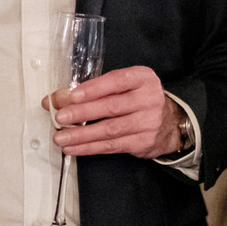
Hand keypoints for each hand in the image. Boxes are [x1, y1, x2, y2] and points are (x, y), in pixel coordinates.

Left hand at [45, 65, 179, 158]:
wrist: (168, 122)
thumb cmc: (138, 99)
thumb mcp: (123, 86)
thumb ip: (94, 89)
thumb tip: (57, 98)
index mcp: (142, 78)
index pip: (116, 81)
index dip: (93, 89)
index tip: (72, 96)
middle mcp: (149, 99)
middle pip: (111, 107)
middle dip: (82, 113)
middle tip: (60, 117)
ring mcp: (148, 122)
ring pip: (109, 130)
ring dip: (81, 135)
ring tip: (61, 137)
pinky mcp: (143, 142)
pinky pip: (112, 146)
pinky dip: (89, 148)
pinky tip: (74, 148)